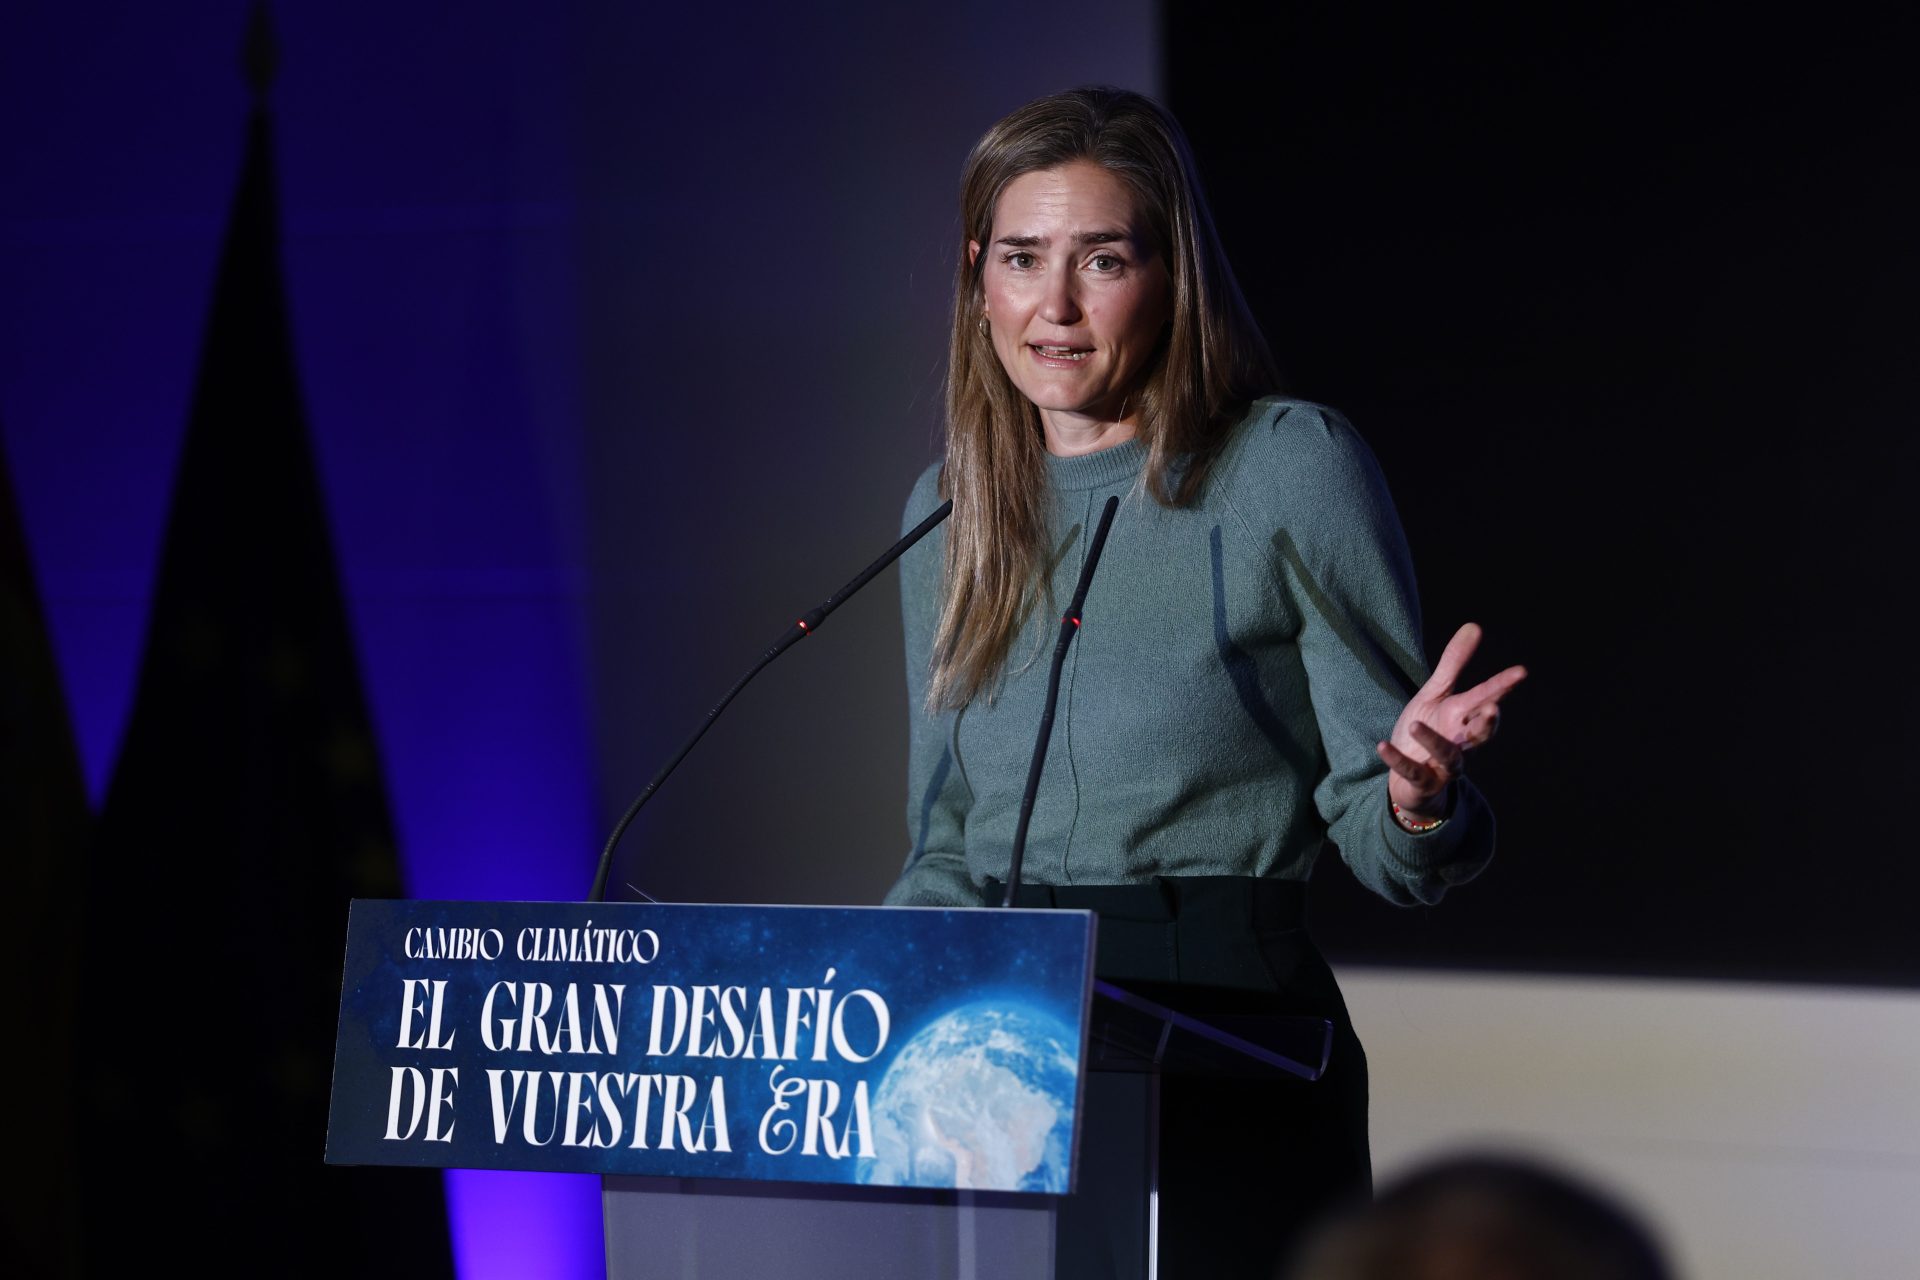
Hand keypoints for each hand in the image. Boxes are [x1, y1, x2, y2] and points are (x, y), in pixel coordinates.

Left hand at [1377, 623, 1525, 820]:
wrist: (1410, 777)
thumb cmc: (1429, 729)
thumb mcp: (1437, 694)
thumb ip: (1455, 663)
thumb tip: (1475, 625)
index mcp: (1465, 717)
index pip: (1487, 699)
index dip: (1503, 686)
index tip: (1521, 672)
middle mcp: (1461, 742)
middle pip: (1480, 734)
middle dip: (1487, 723)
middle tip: (1491, 709)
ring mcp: (1444, 765)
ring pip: (1448, 757)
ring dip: (1434, 741)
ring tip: (1416, 725)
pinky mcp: (1422, 781)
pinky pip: (1411, 771)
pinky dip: (1397, 759)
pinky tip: (1382, 745)